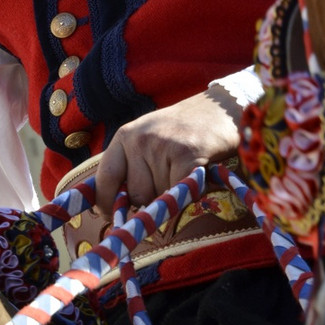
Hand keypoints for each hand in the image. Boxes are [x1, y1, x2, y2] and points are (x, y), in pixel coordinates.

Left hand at [94, 85, 242, 217]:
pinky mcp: (185, 156)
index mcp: (125, 136)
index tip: (108, 215)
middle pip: (135, 195)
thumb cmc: (182, 130)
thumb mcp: (147, 138)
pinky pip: (179, 193)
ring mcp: (161, 147)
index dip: (105, 202)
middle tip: (168, 179)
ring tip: (182, 171)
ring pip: (159, 197)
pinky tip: (195, 173)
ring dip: (172, 194)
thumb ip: (130, 165)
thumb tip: (113, 206)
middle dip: (151, 198)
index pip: (104, 178)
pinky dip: (189, 192)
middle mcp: (139, 140)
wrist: (220, 109)